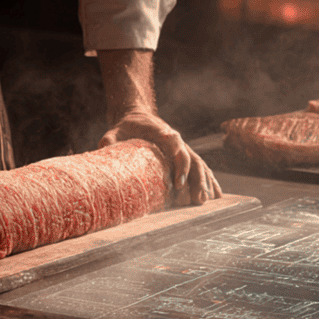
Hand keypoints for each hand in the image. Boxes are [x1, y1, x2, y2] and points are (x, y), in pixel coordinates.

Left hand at [99, 109, 221, 204]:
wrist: (137, 117)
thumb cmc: (126, 127)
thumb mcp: (114, 131)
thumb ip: (110, 141)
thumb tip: (102, 151)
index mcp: (164, 133)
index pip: (177, 147)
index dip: (180, 165)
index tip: (179, 183)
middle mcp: (177, 141)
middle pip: (193, 160)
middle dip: (197, 180)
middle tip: (197, 200)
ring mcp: (183, 149)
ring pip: (199, 165)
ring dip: (205, 183)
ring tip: (207, 201)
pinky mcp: (184, 156)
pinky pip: (200, 168)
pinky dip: (208, 180)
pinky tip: (216, 195)